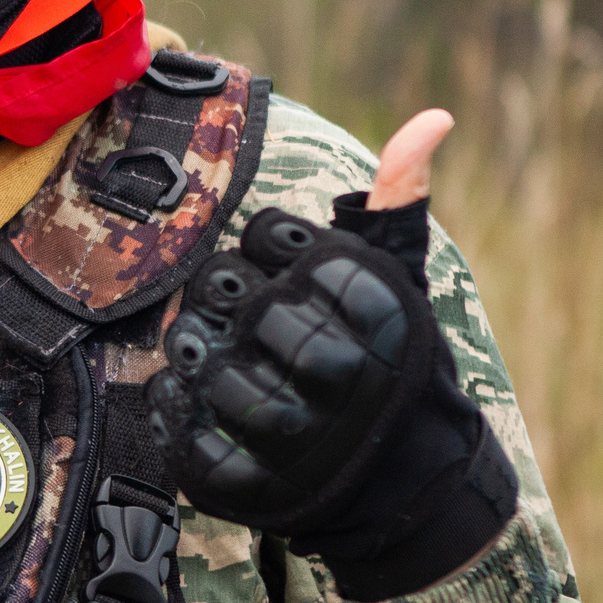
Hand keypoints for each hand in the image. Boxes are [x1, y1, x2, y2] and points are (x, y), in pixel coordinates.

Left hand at [147, 107, 516, 599]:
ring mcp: (284, 427)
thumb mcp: (398, 282)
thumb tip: (431, 119)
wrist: (399, 483)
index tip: (290, 281)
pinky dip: (173, 404)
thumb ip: (397, 200)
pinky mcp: (240, 476)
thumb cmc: (388, 364)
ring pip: (191, 347)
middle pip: (217, 284)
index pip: (264, 233)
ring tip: (227, 362)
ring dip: (196, 350)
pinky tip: (202, 405)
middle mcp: (328, 362)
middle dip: (225, 298)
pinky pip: (171, 414)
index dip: (267, 254)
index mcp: (361, 300)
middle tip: (248, 322)